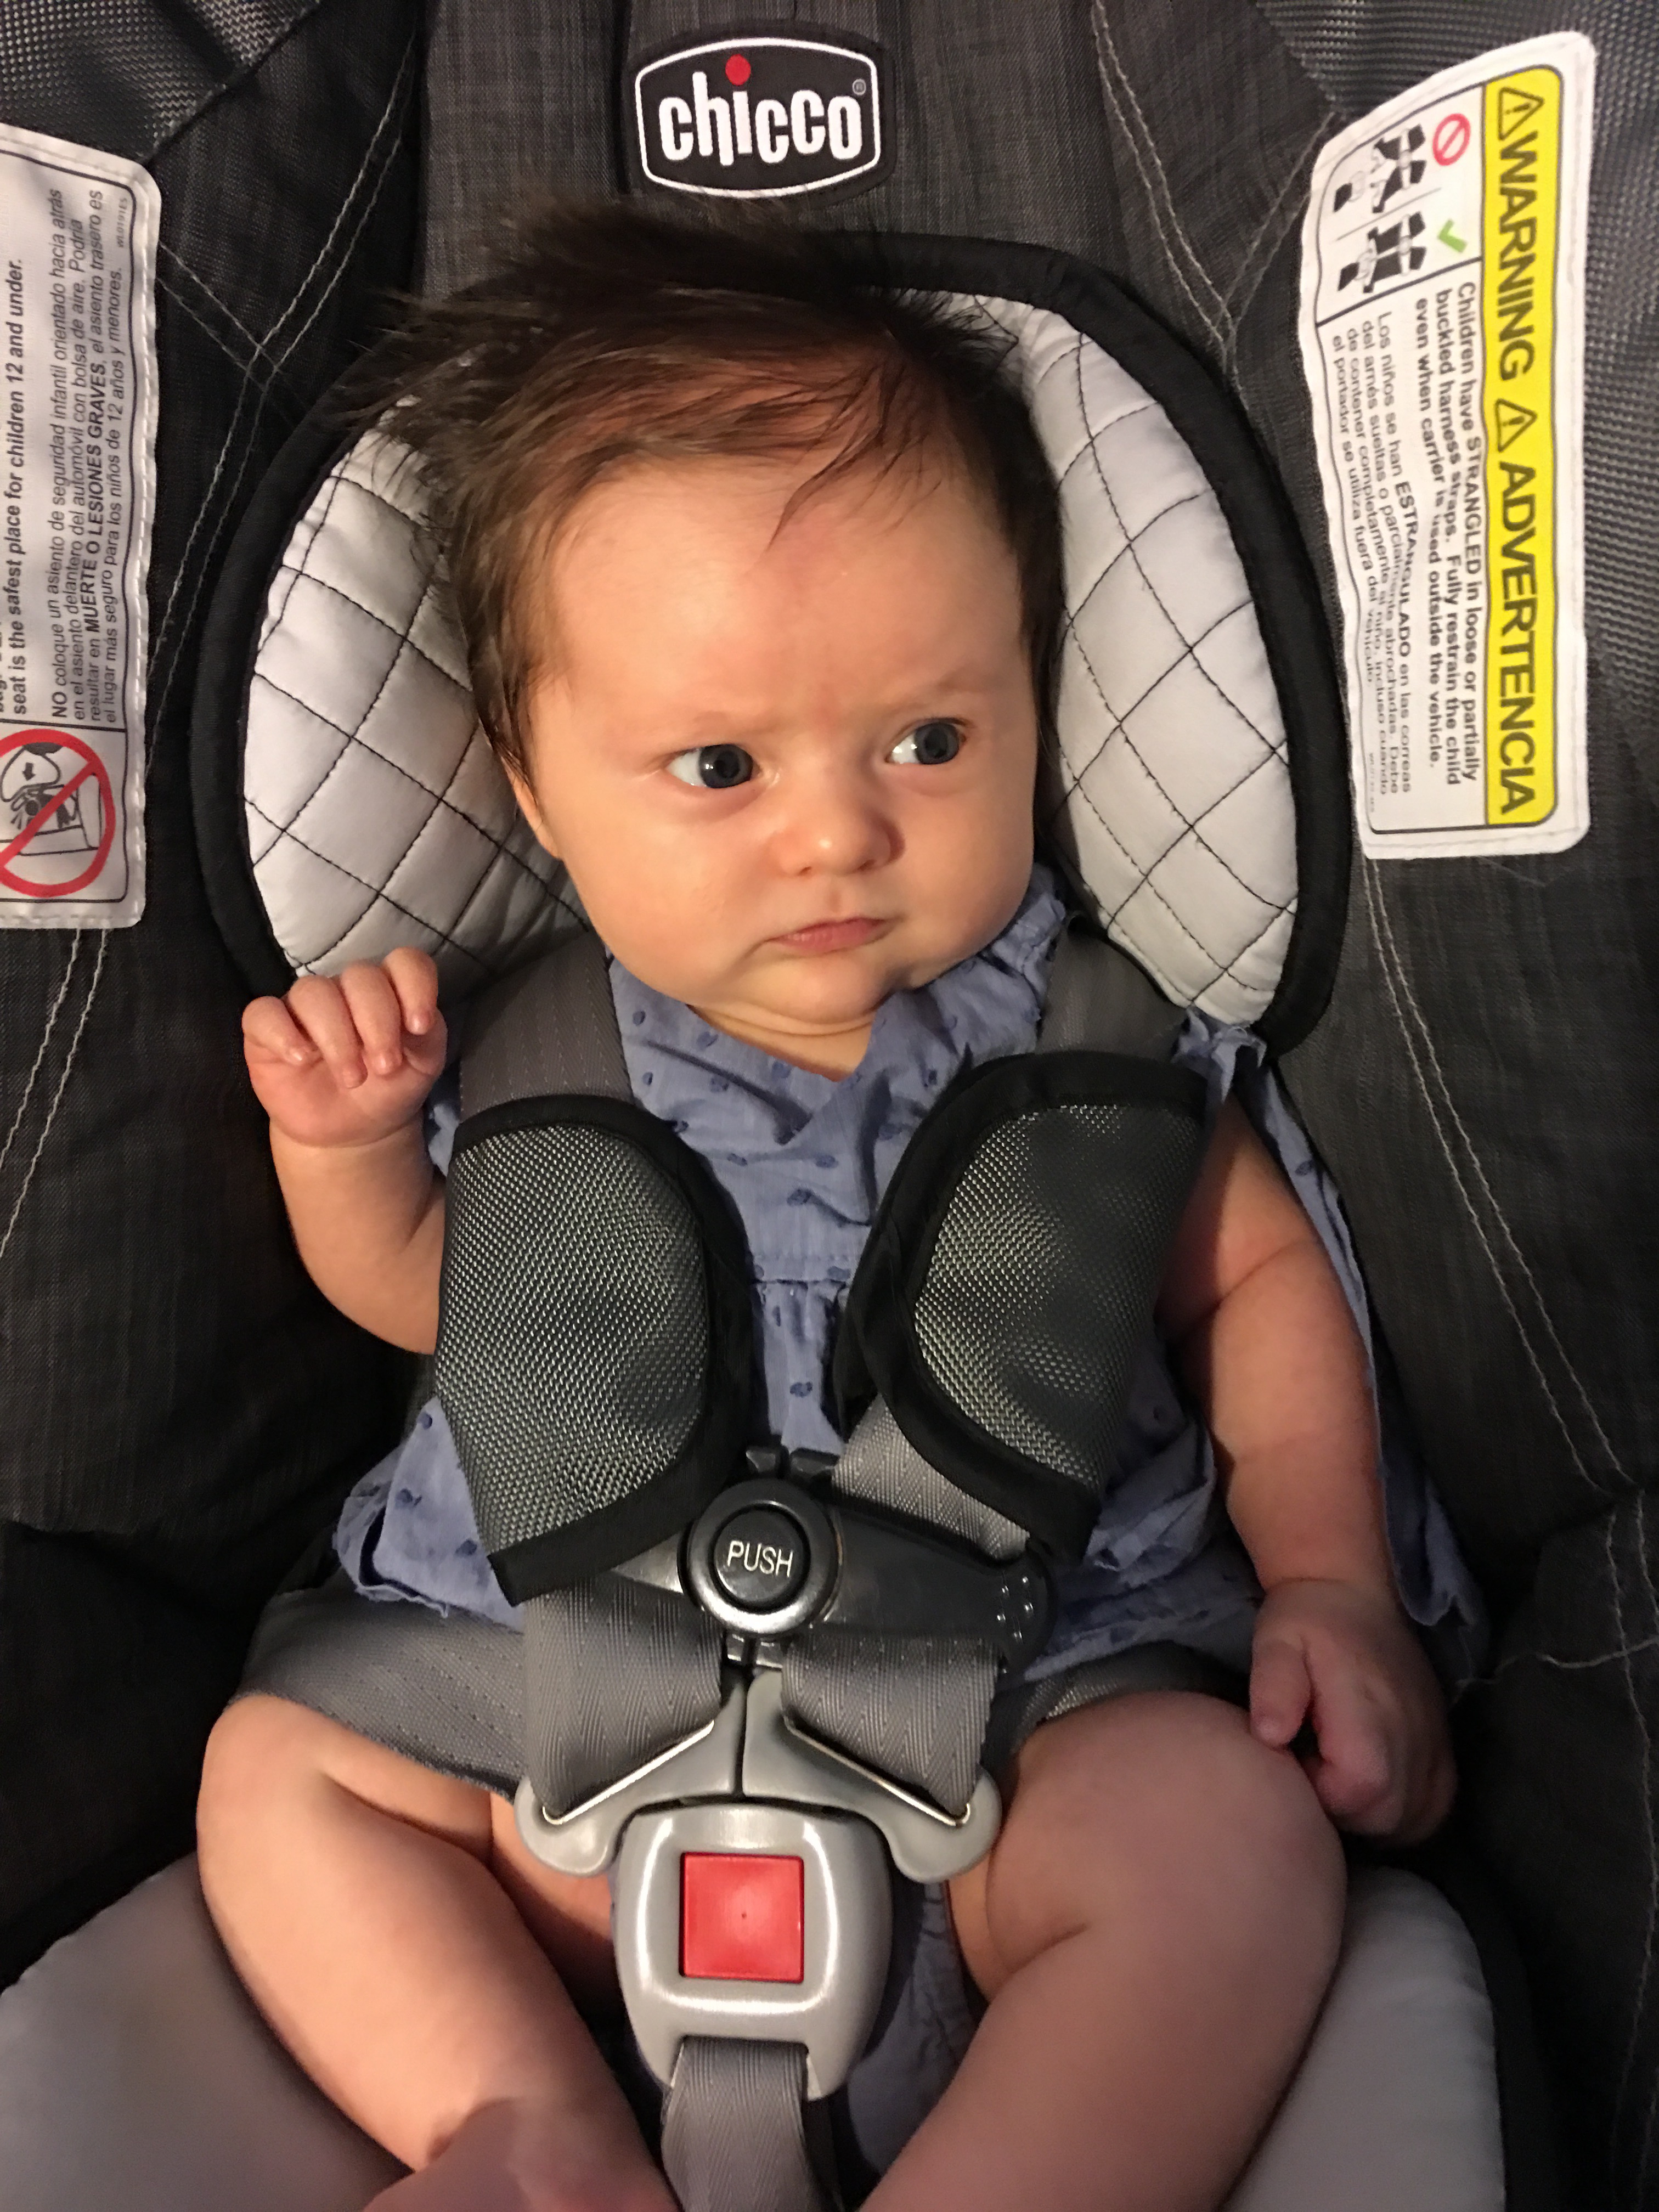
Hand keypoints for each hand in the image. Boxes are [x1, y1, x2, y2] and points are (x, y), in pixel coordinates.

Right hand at [243, 948, 447, 1151]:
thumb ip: (427, 1036)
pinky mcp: (266, 1031)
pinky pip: (262, 1013)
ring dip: (336, 1035)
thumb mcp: (423, 1065)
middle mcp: (346, 990)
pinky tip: (300, 1059)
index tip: (419, 1027)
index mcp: (389, 990)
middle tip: (385, 1066)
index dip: (414, 985)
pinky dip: (282, 1033)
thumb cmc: (390, 1087)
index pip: (403, 962)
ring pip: (313, 992)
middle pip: (360, 976)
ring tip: (353, 1078)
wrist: (353, 1130)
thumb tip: (415, 1021)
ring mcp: (304, 1007)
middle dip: (377, 1021)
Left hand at [1249, 1578, 1454, 1842]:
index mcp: (1372, 1712)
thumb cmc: (1307, 1620)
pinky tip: (1369, 1787)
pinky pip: (1434, 1806)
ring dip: (1371, 1815)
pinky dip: (1404, 1813)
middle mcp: (1415, 1735)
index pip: (1358, 1793)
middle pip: (1387, 1817)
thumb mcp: (1276, 1641)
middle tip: (1313, 1766)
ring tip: (1336, 1774)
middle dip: (1342, 1811)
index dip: (1319, 1792)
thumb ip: (1274, 1688)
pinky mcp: (1443, 1748)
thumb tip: (1271, 1736)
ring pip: (1413, 1821)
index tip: (1298, 1759)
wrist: (1355, 1593)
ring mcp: (1436, 1744)